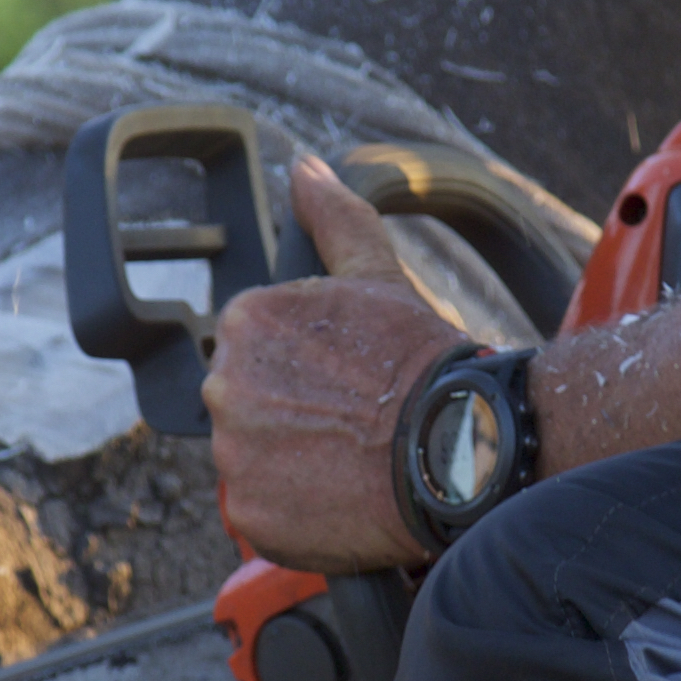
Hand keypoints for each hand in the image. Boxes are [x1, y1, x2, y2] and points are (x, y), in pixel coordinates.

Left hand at [208, 158, 485, 575]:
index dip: (305, 369)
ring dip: (293, 463)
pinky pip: (262, 511)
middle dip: (291, 414)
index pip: (257, 352)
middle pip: (249, 405)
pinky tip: (340, 498)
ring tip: (350, 463)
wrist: (456, 446)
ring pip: (254, 458)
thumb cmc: (421, 362)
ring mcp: (232, 451)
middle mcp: (223, 384)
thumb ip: (335, 218)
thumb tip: (305, 168)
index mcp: (245, 322)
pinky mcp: (248, 510)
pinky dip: (296, 511)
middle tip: (349, 425)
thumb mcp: (379, 276)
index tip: (344, 382)